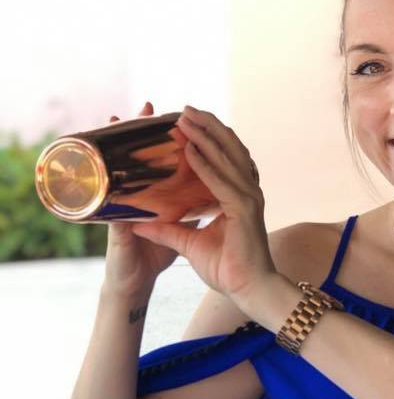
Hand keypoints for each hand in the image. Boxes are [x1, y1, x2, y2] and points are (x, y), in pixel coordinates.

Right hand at [103, 102, 179, 297]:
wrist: (133, 288)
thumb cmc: (149, 260)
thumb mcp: (175, 232)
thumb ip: (185, 213)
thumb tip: (204, 198)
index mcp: (151, 201)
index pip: (157, 165)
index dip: (161, 143)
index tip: (170, 118)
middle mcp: (133, 201)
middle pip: (134, 160)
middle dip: (139, 132)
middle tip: (144, 106)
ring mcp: (120, 212)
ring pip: (117, 171)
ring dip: (118, 145)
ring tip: (119, 119)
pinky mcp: (114, 228)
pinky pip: (112, 202)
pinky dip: (116, 183)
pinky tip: (112, 163)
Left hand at [130, 106, 275, 313]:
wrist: (248, 290)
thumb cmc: (228, 270)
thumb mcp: (189, 244)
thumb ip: (169, 230)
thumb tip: (140, 223)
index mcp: (238, 197)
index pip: (224, 159)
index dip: (208, 138)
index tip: (187, 122)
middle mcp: (247, 192)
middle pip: (229, 149)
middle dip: (208, 126)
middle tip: (185, 108)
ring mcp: (248, 199)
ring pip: (227, 157)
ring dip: (205, 135)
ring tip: (186, 117)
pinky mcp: (244, 210)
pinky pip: (221, 180)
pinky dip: (205, 163)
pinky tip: (189, 149)